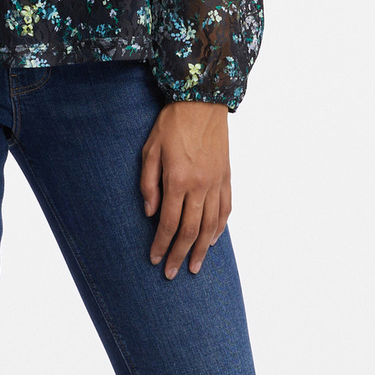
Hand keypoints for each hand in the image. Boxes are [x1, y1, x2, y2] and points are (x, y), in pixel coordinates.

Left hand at [139, 101, 230, 278]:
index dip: (161, 244)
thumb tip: (149, 213)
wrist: (202, 101)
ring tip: (193, 266)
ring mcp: (216, 183)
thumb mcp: (150, 150)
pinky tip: (211, 241)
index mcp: (177, 180)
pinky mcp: (226, 177)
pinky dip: (219, 229)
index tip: (155, 259)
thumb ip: (148, 183)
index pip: (167, 223)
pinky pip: (225, 209)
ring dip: (201, 250)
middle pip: (190, 230)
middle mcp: (199, 186)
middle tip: (172, 273)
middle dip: (179, 254)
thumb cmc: (171, 124)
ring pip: (211, 225)